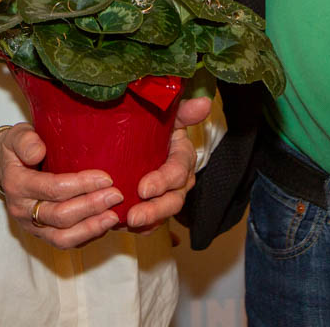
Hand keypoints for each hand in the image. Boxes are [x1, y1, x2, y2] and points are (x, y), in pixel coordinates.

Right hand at [0, 124, 125, 248]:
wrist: (3, 168)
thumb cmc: (16, 149)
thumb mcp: (17, 135)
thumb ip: (26, 140)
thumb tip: (39, 151)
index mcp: (16, 184)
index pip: (53, 188)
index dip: (82, 185)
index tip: (106, 178)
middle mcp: (21, 210)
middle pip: (60, 216)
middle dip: (92, 206)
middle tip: (116, 195)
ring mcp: (31, 226)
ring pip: (63, 237)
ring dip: (91, 228)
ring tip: (113, 216)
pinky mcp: (41, 234)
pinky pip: (65, 242)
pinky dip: (87, 235)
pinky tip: (104, 223)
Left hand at [123, 95, 212, 231]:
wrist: (148, 140)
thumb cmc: (159, 126)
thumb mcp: (171, 115)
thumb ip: (184, 111)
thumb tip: (204, 103)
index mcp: (183, 158)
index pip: (177, 172)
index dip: (162, 181)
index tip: (143, 188)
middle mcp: (180, 181)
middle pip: (173, 200)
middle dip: (154, 210)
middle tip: (134, 215)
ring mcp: (168, 196)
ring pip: (163, 215)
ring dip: (147, 221)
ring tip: (129, 224)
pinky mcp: (156, 207)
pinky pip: (152, 223)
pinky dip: (141, 227)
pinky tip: (125, 227)